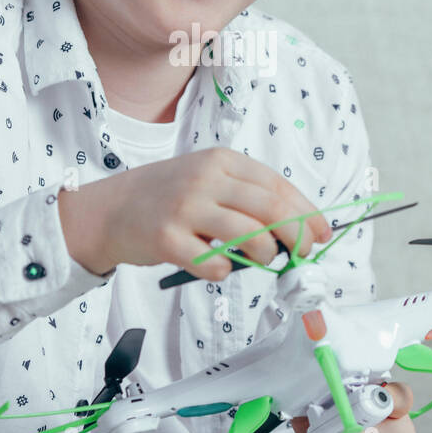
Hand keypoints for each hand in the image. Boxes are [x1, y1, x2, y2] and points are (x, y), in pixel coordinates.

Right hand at [57, 146, 331, 279]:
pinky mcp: (167, 238)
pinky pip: (214, 264)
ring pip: (250, 236)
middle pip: (271, 209)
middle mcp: (205, 179)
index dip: (306, 213)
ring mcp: (185, 207)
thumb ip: (245, 197)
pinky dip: (224, 272)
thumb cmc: (166, 198)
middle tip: (304, 255)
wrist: (109, 210)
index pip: (278, 186)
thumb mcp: (206, 181)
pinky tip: (216, 266)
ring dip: (266, 255)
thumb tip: (297, 228)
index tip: (322, 234)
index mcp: (221, 160)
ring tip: (262, 261)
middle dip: (298, 237)